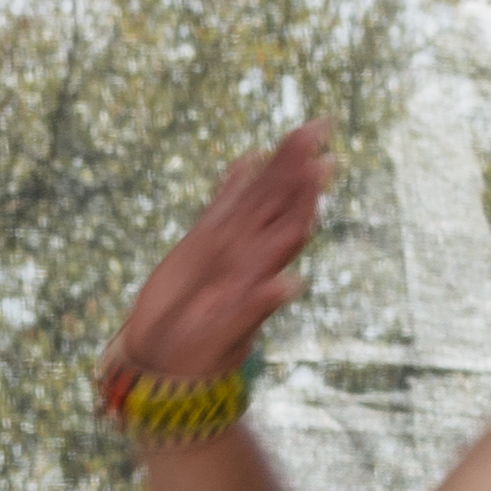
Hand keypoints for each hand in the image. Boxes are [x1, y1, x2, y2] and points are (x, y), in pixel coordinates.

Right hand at [105, 124, 330, 405]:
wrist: (166, 365)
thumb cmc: (198, 357)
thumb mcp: (225, 334)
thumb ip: (256, 306)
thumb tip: (294, 281)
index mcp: (258, 270)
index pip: (290, 223)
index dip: (307, 192)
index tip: (324, 160)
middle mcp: (248, 254)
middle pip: (279, 201)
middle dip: (299, 164)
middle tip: (322, 125)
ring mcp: (226, 248)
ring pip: (256, 198)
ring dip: (277, 167)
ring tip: (299, 134)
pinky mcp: (199, 248)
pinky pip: (221, 208)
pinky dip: (233, 183)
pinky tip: (246, 159)